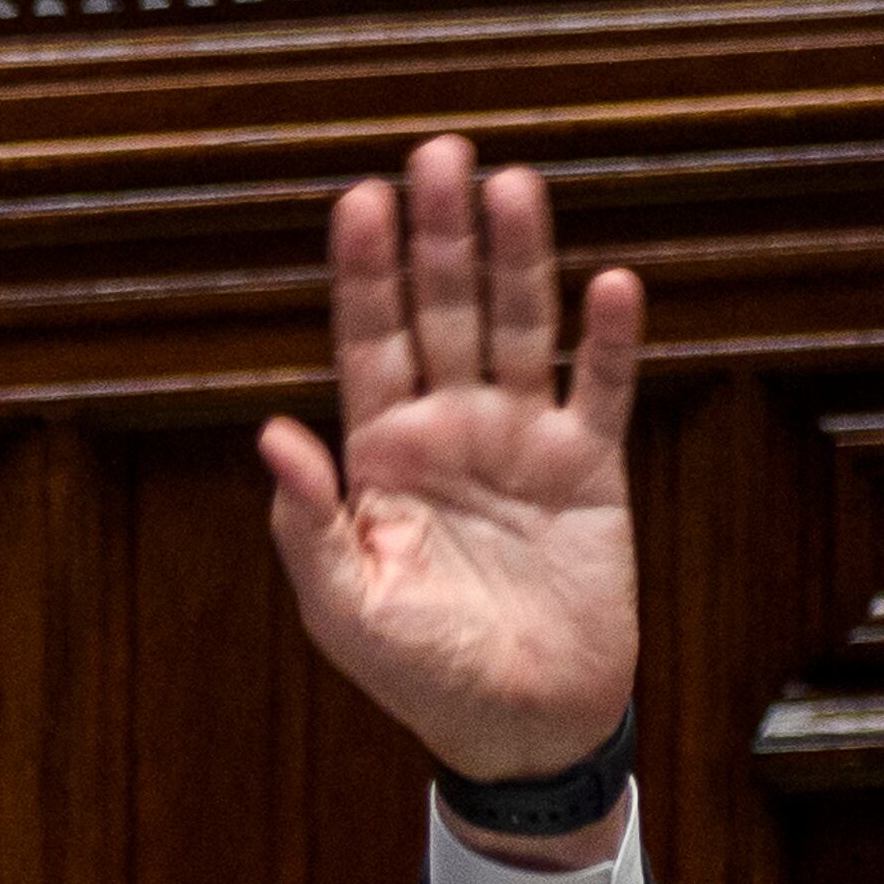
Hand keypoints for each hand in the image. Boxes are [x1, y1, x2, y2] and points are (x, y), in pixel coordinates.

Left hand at [260, 136, 644, 805]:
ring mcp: (523, 441)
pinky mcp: (591, 469)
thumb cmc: (421, 675)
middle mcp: (451, 430)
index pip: (369, 343)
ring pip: (521, 329)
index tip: (359, 200)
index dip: (364, 274)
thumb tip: (273, 436)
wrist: (520, 728)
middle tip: (439, 154)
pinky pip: (602, 391)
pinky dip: (609, 341)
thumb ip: (306, 523)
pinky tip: (609, 285)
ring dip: (518, 260)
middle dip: (439, 236)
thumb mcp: (344, 608)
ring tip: (513, 187)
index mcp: (382, 457)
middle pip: (445, 311)